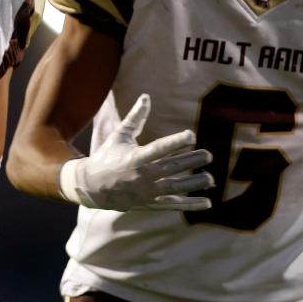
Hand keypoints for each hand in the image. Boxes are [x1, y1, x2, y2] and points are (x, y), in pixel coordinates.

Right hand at [59, 94, 213, 210]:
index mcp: (135, 157)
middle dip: (191, 161)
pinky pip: (172, 204)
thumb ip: (136, 117)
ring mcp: (146, 191)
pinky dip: (190, 205)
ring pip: (175, 187)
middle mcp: (142, 175)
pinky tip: (207, 202)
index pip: (159, 148)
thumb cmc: (107, 156)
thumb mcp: (119, 135)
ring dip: (194, 184)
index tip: (192, 135)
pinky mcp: (149, 203)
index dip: (176, 142)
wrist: (92, 186)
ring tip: (210, 178)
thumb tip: (146, 96)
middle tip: (209, 155)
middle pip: (172, 168)